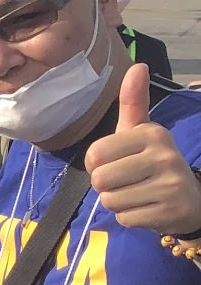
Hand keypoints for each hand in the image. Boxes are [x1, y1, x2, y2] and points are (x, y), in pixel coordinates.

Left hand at [86, 62, 200, 235]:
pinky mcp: (169, 212)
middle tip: (128, 182)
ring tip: (138, 194)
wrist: (190, 199)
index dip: (96, 164)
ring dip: (117, 201)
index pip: (94, 154)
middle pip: (100, 179)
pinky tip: (147, 208)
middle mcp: (164, 156)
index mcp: (152, 133)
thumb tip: (138, 66)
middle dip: (106, 186)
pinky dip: (130, 217)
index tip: (117, 162)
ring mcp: (170, 185)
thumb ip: (133, 103)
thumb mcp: (141, 132)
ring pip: (110, 200)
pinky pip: (124, 218)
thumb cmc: (153, 163)